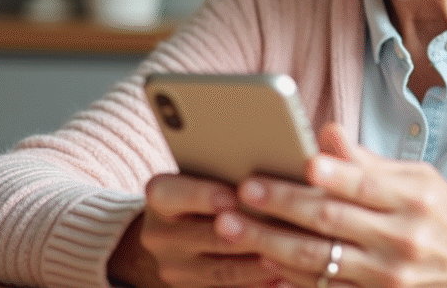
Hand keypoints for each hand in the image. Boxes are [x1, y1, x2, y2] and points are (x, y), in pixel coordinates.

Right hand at [108, 172, 282, 287]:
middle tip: (279, 225)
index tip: (235, 195)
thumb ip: (223, 170)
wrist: (174, 230)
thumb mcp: (200, 174)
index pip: (171, 194)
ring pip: (222, 269)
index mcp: (158, 197)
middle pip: (206, 235)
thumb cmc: (201, 188)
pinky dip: (255, 282)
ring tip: (289, 252)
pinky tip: (280, 274)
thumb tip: (267, 172)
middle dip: (245, 232)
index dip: (202, 195)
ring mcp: (172, 267)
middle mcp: (157, 235)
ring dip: (258, 262)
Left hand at [214, 123, 446, 287]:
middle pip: (331, 222)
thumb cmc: (435, 212)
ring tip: (233, 227)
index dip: (331, 175)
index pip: (363, 184)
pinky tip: (262, 259)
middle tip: (242, 192)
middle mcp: (402, 239)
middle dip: (281, 206)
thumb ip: (366, 160)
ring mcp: (388, 277)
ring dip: (270, 243)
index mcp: (413, 199)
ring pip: (318, 259)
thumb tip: (326, 132)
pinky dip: (290, 275)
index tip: (299, 163)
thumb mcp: (416, 177)